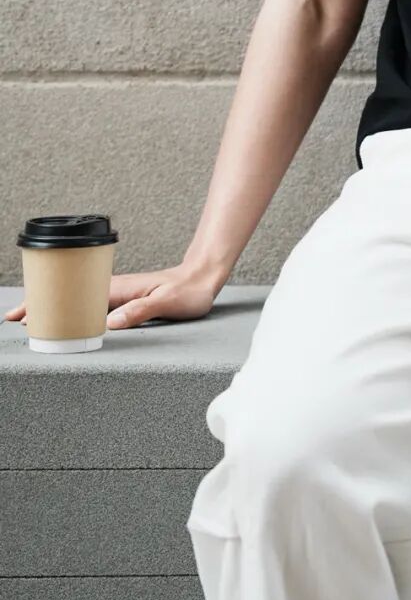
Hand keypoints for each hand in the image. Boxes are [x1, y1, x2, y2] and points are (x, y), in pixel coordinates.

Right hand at [3, 259, 221, 329]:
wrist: (203, 276)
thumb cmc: (189, 290)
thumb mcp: (167, 302)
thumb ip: (140, 311)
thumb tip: (110, 323)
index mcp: (118, 287)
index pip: (74, 294)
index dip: (47, 302)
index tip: (25, 313)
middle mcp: (114, 287)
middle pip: (68, 294)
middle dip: (40, 304)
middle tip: (15, 319)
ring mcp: (118, 291)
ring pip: (76, 297)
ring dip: (54, 306)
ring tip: (31, 320)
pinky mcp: (125, 298)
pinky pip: (90, 302)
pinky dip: (72, 308)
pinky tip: (66, 318)